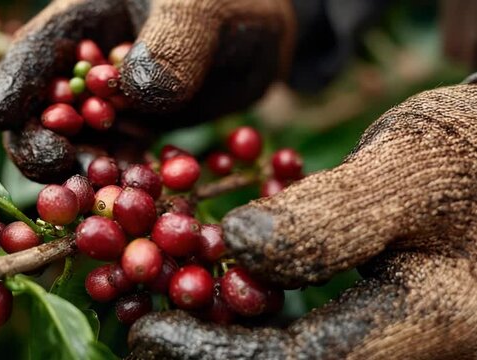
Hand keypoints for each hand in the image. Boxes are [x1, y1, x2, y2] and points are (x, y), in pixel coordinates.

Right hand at [0, 0, 294, 182]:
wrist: (262, 33)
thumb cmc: (229, 0)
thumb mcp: (201, 7)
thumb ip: (172, 42)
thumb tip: (134, 92)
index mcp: (83, 20)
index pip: (33, 52)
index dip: (12, 84)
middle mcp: (86, 68)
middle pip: (40, 110)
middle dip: (40, 140)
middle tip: (58, 165)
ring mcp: (109, 105)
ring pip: (76, 145)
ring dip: (81, 172)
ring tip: (98, 192)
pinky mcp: (136, 133)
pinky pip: (119, 162)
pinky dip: (121, 182)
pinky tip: (133, 195)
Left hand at [127, 84, 476, 358]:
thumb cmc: (467, 156)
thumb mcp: (407, 168)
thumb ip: (330, 215)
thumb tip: (236, 243)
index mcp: (433, 319)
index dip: (216, 354)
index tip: (147, 333)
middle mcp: (419, 349)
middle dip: (218, 354)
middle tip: (149, 329)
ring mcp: (402, 342)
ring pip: (308, 356)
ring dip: (236, 338)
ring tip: (174, 309)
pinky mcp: (386, 328)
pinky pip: (318, 338)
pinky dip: (261, 322)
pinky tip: (223, 295)